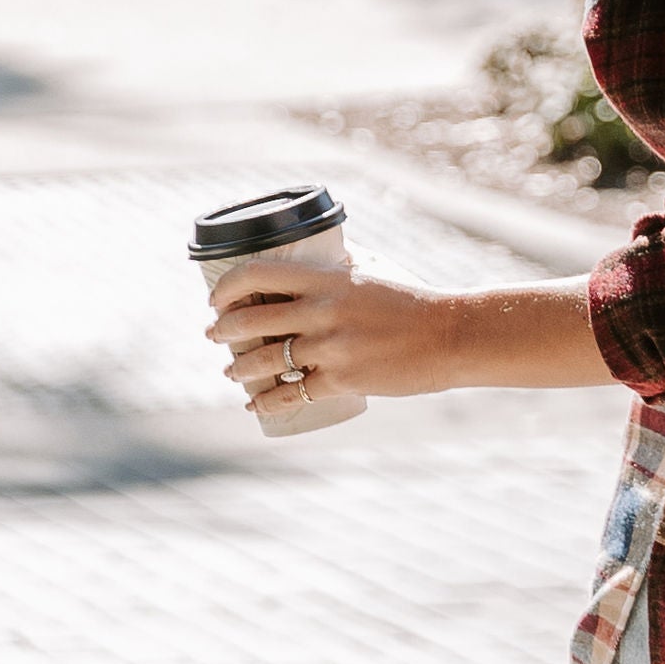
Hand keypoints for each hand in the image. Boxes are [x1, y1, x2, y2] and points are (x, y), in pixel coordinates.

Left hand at [207, 257, 461, 404]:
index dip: (227, 287)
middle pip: (251, 320)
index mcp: (327, 278)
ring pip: (264, 361)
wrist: (450, 336)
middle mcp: (322, 311)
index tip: (217, 299)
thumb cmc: (413, 302)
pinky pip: (292, 394)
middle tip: (214, 335)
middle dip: (223, 330)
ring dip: (238, 369)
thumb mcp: (372, 271)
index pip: (258, 274)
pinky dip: (267, 404)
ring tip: (231, 372)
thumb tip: (312, 257)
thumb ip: (338, 267)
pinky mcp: (343, 380)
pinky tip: (256, 406)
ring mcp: (331, 347)